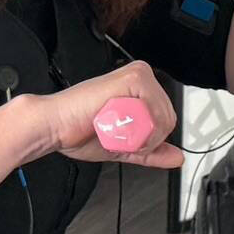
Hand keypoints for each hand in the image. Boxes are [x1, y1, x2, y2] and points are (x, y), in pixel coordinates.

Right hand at [19, 62, 182, 169]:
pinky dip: (137, 129)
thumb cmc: (78, 130)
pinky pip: (154, 112)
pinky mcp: (133, 78)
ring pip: (163, 118)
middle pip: (168, 120)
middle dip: (144, 140)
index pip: (166, 120)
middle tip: (115, 136)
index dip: (148, 140)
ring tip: (112, 130)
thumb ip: (151, 152)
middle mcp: (142, 78)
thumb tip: (177, 157)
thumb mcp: (124, 146)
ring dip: (139, 136)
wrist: (55, 125)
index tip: (122, 138)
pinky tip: (115, 125)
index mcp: (140, 90)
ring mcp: (139, 75)